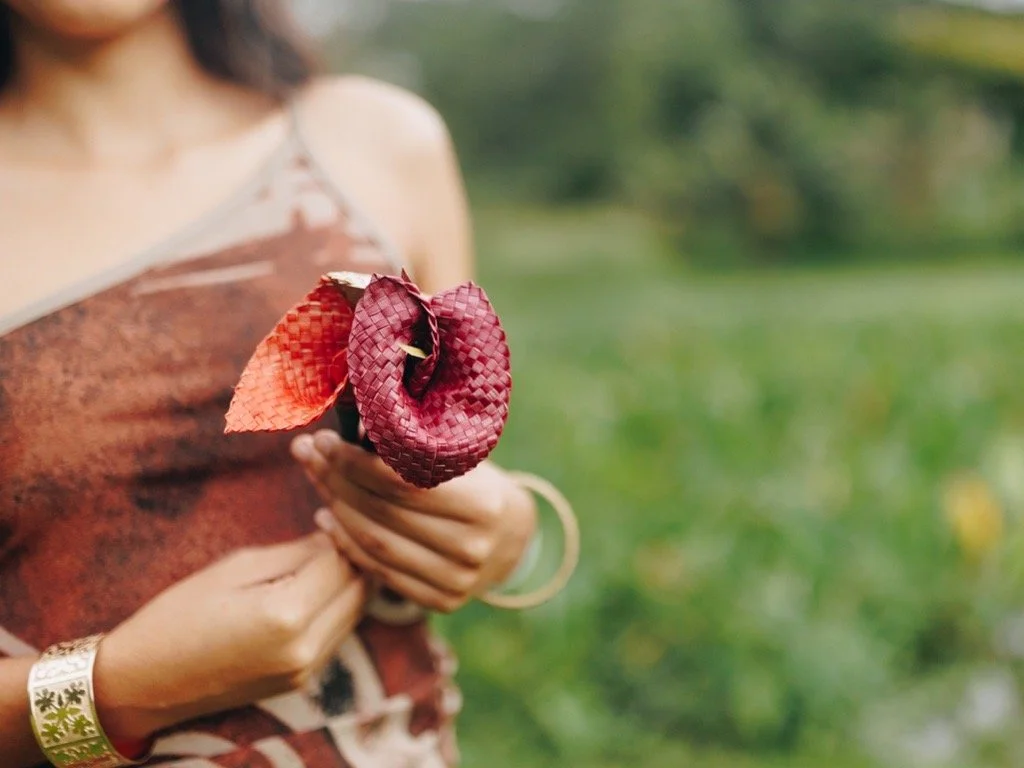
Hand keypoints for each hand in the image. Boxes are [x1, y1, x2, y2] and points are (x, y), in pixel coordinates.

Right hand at [93, 533, 365, 740]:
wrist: (145, 682)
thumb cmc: (181, 613)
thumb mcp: (236, 568)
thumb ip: (294, 553)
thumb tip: (335, 535)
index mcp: (286, 615)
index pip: (339, 560)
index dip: (337, 530)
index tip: (328, 507)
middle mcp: (305, 648)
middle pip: (359, 587)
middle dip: (352, 553)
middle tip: (335, 525)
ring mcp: (307, 670)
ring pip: (356, 611)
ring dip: (350, 579)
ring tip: (327, 550)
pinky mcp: (303, 681)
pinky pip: (339, 632)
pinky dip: (338, 605)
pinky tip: (317, 583)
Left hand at [291, 429, 535, 612]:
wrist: (514, 536)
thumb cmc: (478, 482)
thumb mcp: (461, 456)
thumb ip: (413, 448)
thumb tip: (350, 427)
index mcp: (484, 505)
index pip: (403, 484)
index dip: (356, 462)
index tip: (325, 441)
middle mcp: (473, 548)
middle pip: (384, 513)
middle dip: (337, 480)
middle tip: (309, 454)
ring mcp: (457, 581)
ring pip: (375, 544)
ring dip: (336, 508)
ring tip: (317, 479)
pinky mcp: (442, 601)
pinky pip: (380, 571)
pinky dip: (347, 543)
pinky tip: (328, 516)